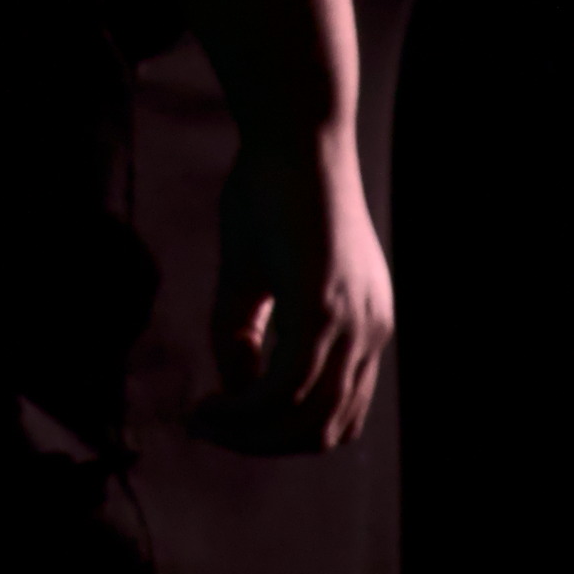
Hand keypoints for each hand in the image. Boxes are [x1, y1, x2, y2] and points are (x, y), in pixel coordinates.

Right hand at [197, 129, 393, 453]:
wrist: (293, 129)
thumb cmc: (269, 186)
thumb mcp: (251, 272)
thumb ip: (243, 332)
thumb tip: (237, 391)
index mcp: (365, 322)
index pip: (338, 413)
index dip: (283, 434)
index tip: (227, 420)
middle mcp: (370, 330)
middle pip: (325, 430)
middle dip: (262, 444)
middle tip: (207, 430)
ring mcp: (353, 321)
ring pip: (306, 418)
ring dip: (250, 434)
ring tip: (203, 422)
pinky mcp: (324, 306)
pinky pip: (287, 386)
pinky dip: (246, 409)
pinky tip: (211, 404)